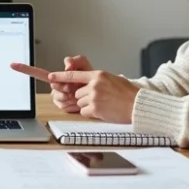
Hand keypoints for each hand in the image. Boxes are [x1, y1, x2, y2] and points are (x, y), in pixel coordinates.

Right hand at [10, 56, 92, 113]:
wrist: (101, 94)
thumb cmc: (92, 80)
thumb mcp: (85, 65)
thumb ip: (76, 60)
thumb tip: (67, 64)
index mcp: (57, 77)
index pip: (39, 73)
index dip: (26, 69)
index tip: (13, 64)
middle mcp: (55, 87)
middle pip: (54, 86)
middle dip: (67, 86)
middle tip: (77, 85)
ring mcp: (59, 98)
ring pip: (60, 97)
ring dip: (72, 96)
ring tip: (79, 94)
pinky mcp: (64, 107)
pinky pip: (65, 106)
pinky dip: (74, 104)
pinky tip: (79, 101)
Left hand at [10, 62, 138, 122]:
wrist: (138, 105)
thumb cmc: (128, 93)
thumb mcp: (112, 79)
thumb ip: (97, 80)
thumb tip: (86, 82)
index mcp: (98, 75)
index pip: (74, 75)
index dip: (60, 76)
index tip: (50, 77)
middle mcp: (94, 85)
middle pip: (77, 93)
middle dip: (85, 97)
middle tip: (100, 99)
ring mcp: (94, 97)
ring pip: (80, 103)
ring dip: (88, 106)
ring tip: (104, 105)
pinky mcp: (95, 109)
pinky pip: (84, 112)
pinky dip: (91, 113)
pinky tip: (103, 111)